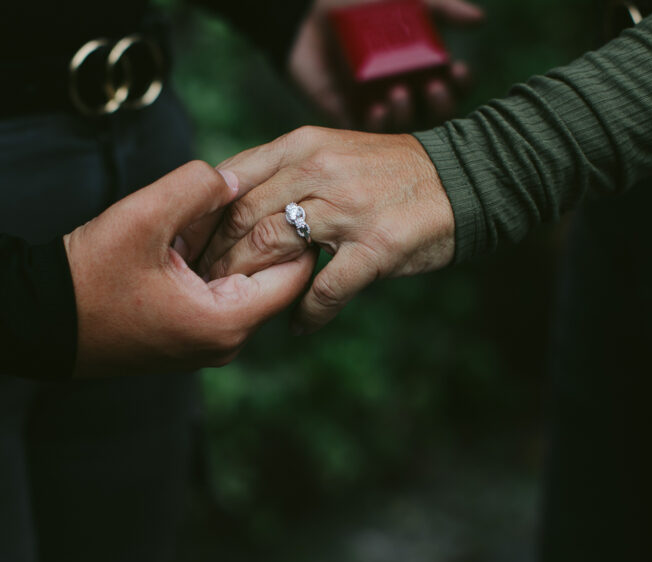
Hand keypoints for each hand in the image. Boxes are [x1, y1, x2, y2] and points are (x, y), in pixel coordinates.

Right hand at [64, 160, 316, 375]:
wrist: (36, 318)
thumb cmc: (87, 276)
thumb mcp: (143, 216)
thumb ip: (197, 186)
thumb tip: (234, 179)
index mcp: (226, 322)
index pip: (296, 276)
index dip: (295, 231)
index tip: (283, 195)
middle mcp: (224, 343)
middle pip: (271, 280)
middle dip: (258, 236)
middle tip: (240, 195)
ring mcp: (204, 345)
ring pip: (242, 286)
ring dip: (229, 248)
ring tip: (204, 213)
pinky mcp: (185, 338)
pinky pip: (216, 296)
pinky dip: (209, 265)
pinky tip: (184, 236)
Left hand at [198, 126, 453, 333]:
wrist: (464, 178)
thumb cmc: (389, 173)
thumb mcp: (331, 151)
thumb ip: (283, 172)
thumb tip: (228, 204)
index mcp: (303, 146)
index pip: (231, 182)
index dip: (202, 220)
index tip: (187, 251)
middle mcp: (319, 171)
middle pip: (243, 217)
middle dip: (215, 259)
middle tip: (200, 289)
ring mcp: (348, 209)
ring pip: (272, 249)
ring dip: (248, 286)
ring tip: (238, 308)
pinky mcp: (376, 246)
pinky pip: (324, 288)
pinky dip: (305, 313)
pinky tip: (298, 326)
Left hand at [289, 0, 482, 130]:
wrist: (306, 15)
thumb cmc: (355, 6)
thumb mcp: (402, 1)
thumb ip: (439, 7)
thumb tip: (479, 20)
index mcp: (419, 71)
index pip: (451, 88)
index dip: (461, 85)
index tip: (460, 70)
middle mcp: (401, 94)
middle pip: (432, 116)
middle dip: (440, 106)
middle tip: (434, 88)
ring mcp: (374, 108)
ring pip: (402, 129)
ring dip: (407, 115)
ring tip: (399, 93)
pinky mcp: (345, 118)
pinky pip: (366, 134)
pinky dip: (376, 125)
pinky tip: (378, 109)